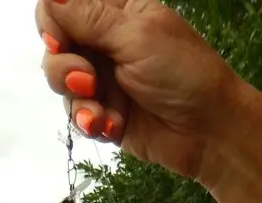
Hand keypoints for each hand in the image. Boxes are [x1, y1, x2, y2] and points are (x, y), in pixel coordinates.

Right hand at [35, 0, 238, 182]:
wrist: (209, 130)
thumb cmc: (182, 72)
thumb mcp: (135, 36)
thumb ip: (88, 18)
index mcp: (115, 13)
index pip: (62, 9)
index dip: (52, 25)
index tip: (58, 42)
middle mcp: (105, 44)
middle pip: (56, 49)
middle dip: (64, 69)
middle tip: (87, 83)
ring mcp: (104, 82)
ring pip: (63, 87)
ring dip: (78, 102)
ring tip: (100, 114)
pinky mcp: (105, 115)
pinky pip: (79, 117)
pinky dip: (92, 123)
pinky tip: (112, 127)